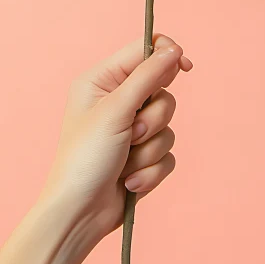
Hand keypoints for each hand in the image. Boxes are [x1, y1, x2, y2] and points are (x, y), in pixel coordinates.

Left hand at [39, 34, 191, 255]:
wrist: (79, 214)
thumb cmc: (85, 158)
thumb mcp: (116, 110)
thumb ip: (148, 76)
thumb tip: (173, 49)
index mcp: (102, 81)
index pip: (143, 51)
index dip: (166, 54)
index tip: (185, 66)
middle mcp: (117, 101)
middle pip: (162, 91)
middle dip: (153, 118)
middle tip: (132, 133)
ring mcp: (131, 130)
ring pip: (168, 125)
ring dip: (150, 149)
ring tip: (126, 162)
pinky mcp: (143, 156)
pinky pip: (168, 153)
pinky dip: (152, 169)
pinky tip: (129, 182)